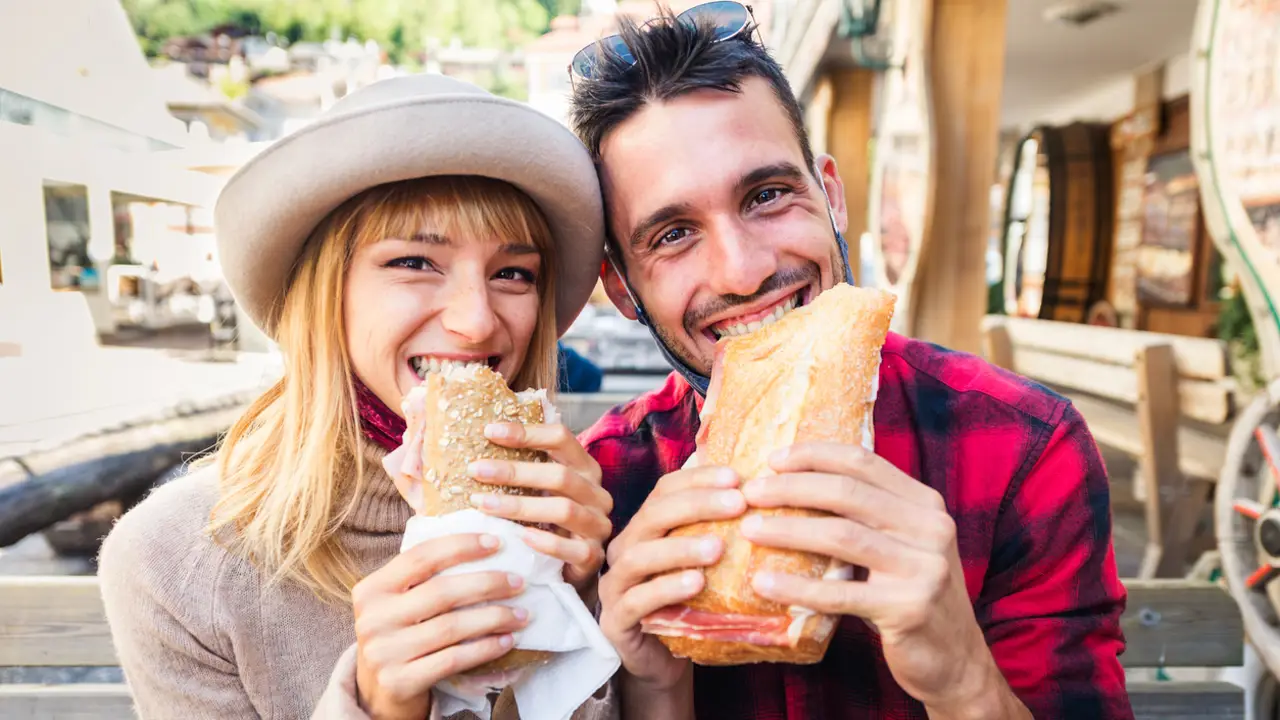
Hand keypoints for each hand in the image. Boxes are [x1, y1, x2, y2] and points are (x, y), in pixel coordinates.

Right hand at [352, 533, 529, 719]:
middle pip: (441, 592)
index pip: (421, 557)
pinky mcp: (400, 681)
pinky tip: (507, 641)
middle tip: (518, 582)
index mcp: (372, 589)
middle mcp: (373, 619)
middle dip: (487, 584)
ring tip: (521, 614)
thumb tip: (481, 541)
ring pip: (452, 627)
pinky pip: (454, 659)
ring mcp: (384, 652)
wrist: (377, 690)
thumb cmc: (397, 635)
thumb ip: (422, 576)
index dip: (461, 546)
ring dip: (494, 618)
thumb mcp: (396, 602)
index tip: (496, 543)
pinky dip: (485, 648)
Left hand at [468, 422, 612, 598]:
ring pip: (564, 510)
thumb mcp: (538, 490)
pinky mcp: (593, 555)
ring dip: (521, 506)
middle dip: (515, 471)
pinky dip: (546, 543)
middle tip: (475, 470)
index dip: (528, 432)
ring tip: (483, 504)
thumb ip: (516, 470)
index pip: (562, 439)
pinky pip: (573, 549)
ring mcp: (597, 525)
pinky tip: (519, 537)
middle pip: (560, 475)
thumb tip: (462, 446)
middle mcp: (596, 494)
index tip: (490, 432)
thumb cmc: (546, 522)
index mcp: (585, 469)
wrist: (570, 566)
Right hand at [597, 464, 743, 691]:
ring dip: (680, 548)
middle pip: (652, 515)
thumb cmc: (688, 606)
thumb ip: (717, 529)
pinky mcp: (615, 622)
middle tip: (738, 503)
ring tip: (718, 547)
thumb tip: (755, 489)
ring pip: (639, 556)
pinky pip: (636, 601)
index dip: (698, 479)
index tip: (737, 478)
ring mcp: (615, 586)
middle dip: (696, 505)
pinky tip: (697, 584)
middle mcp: (624, 550)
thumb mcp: (704, 564)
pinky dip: (666, 589)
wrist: (664, 663)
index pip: (664, 490)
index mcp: (643, 529)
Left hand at [740, 443, 1017, 713]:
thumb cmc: (910, 595)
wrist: (954, 659)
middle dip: (791, 488)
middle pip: (847, 492)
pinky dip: (796, 587)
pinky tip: (763, 583)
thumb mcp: (901, 544)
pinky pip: (840, 594)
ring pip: (841, 536)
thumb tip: (792, 483)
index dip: (815, 455)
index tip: (772, 459)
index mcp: (925, 504)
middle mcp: (931, 528)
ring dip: (787, 530)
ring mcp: (924, 568)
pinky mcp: (908, 609)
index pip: (863, 463)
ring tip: (748, 530)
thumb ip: (867, 515)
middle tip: (750, 493)